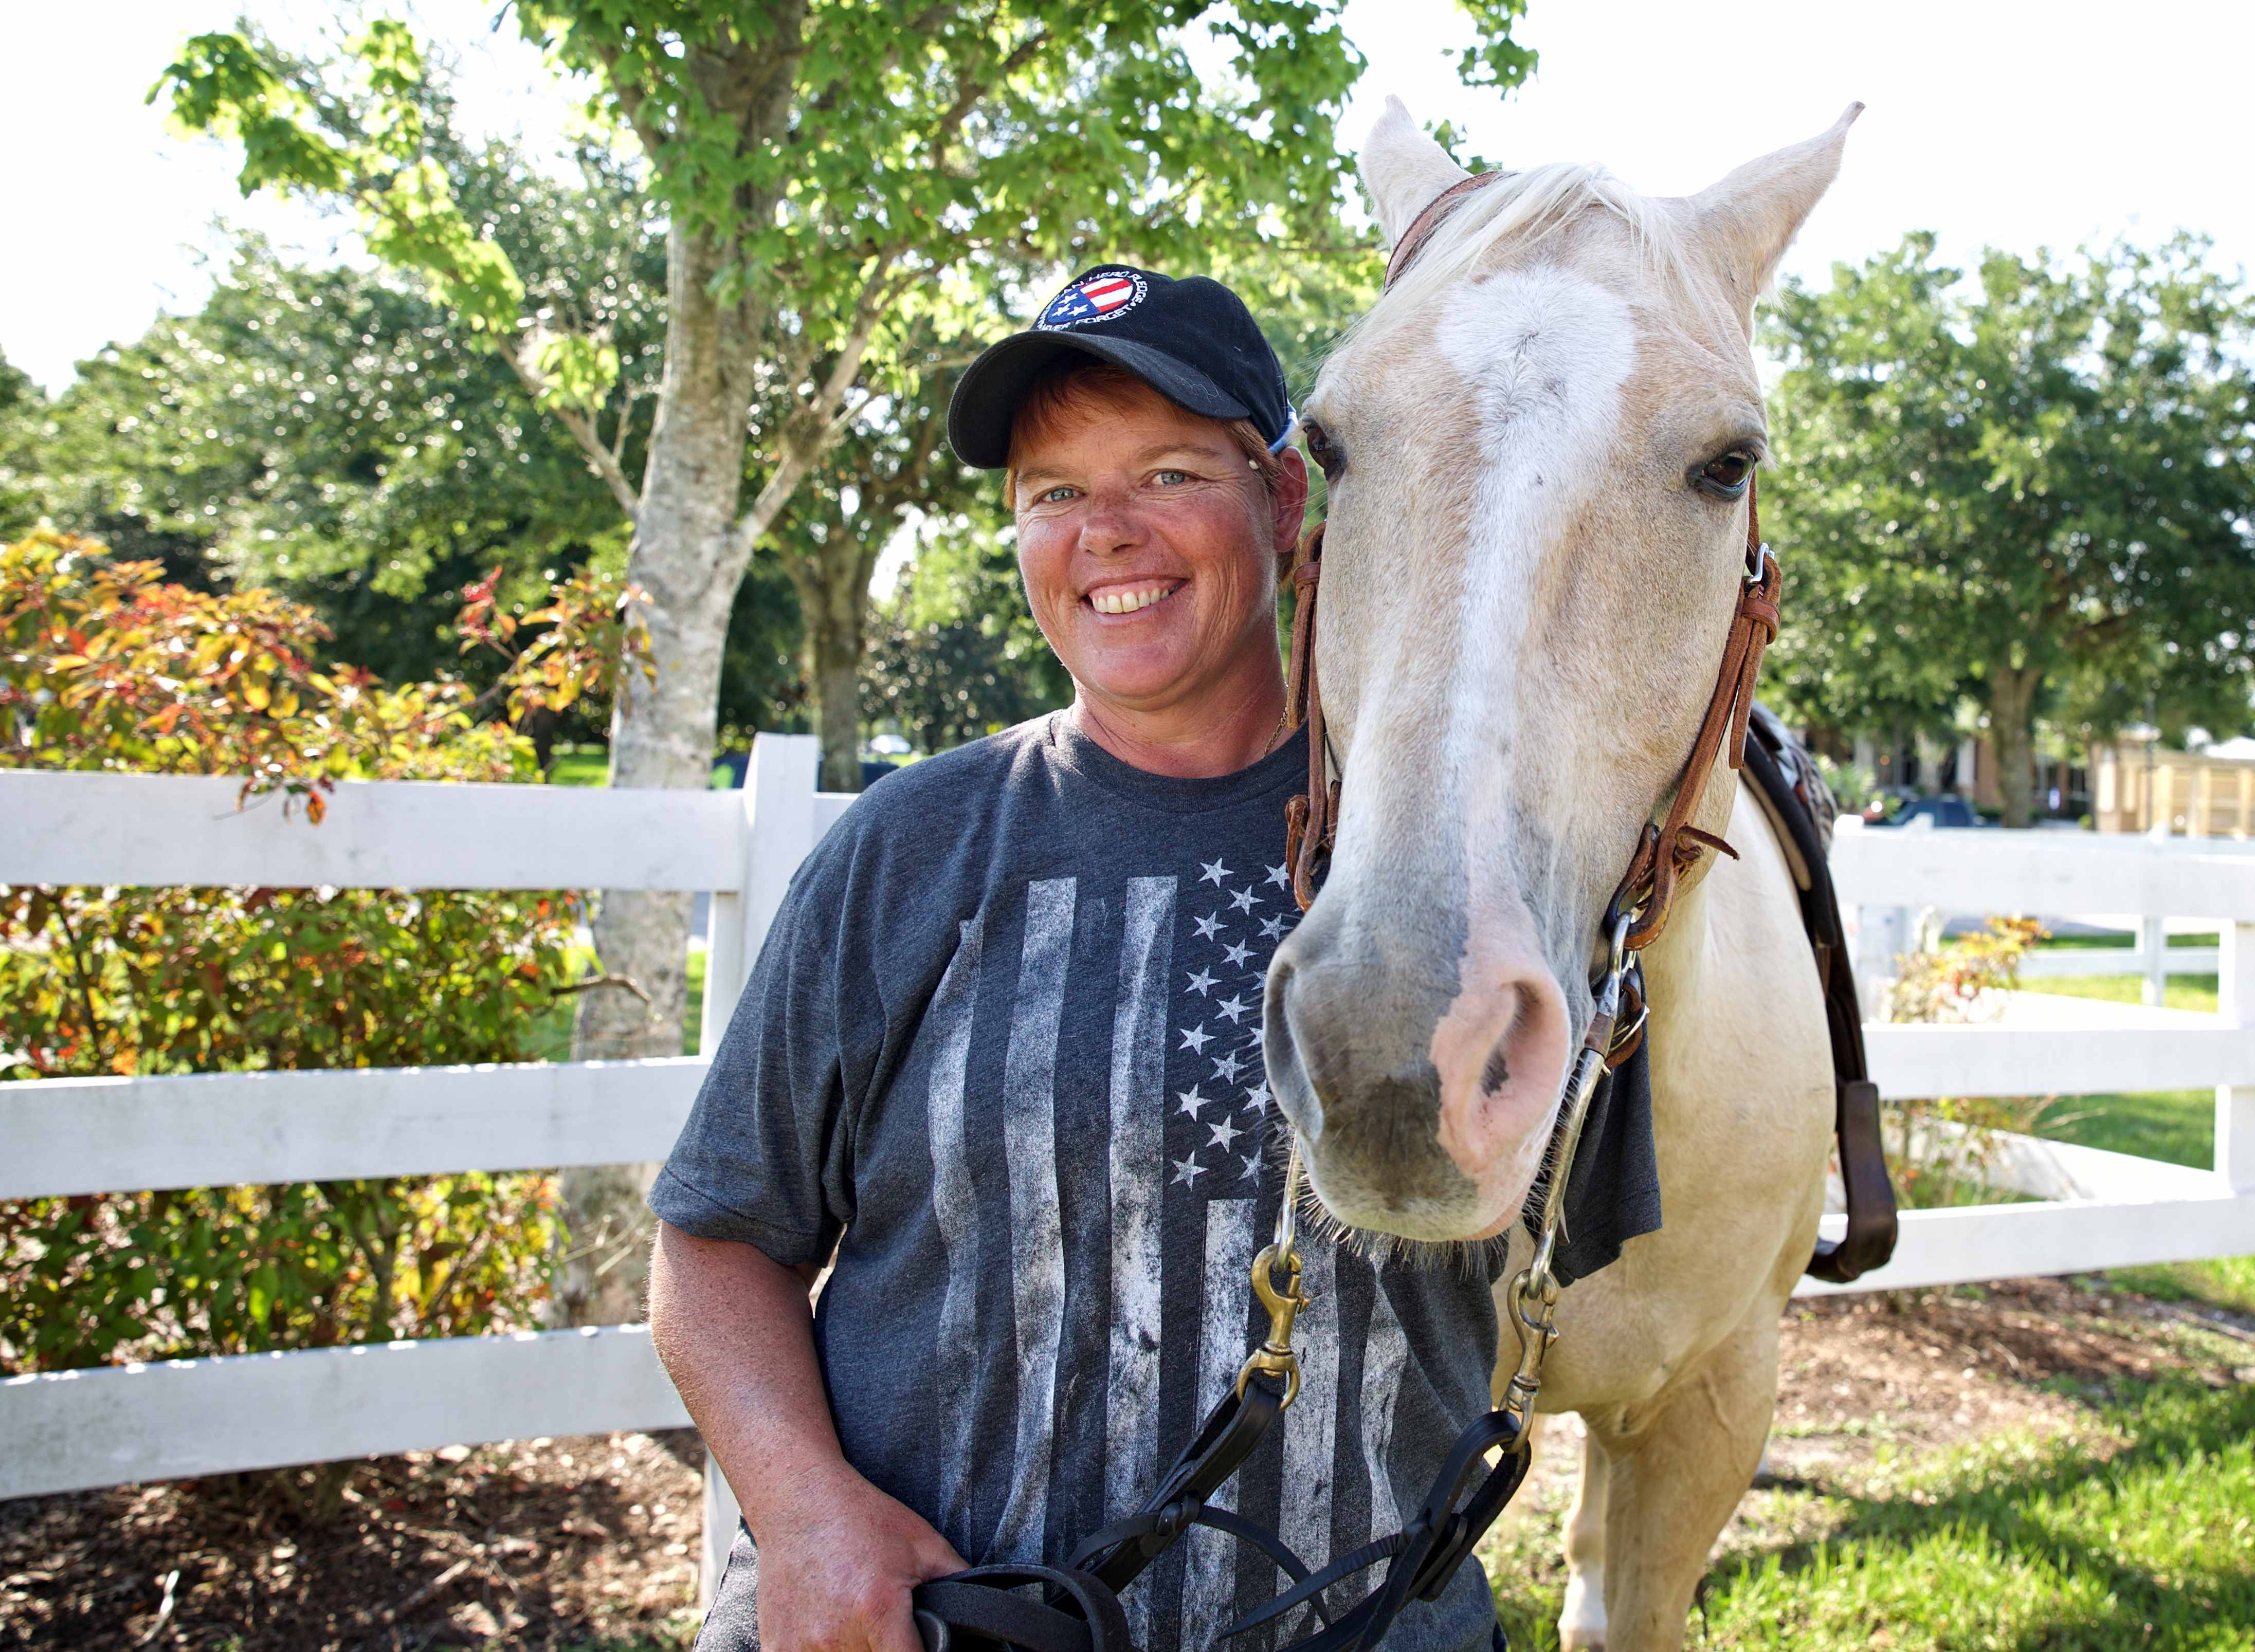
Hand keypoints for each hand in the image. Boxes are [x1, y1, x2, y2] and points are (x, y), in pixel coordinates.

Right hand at [756, 1465, 966, 1651]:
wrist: (799, 1500)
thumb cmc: (863, 1518)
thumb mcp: (924, 1544)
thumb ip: (960, 1583)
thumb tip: (987, 1619)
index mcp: (877, 1610)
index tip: (924, 1645)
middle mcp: (837, 1635)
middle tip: (891, 1629)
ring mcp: (801, 1645)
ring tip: (861, 1627)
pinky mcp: (776, 1647)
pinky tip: (828, 1633)